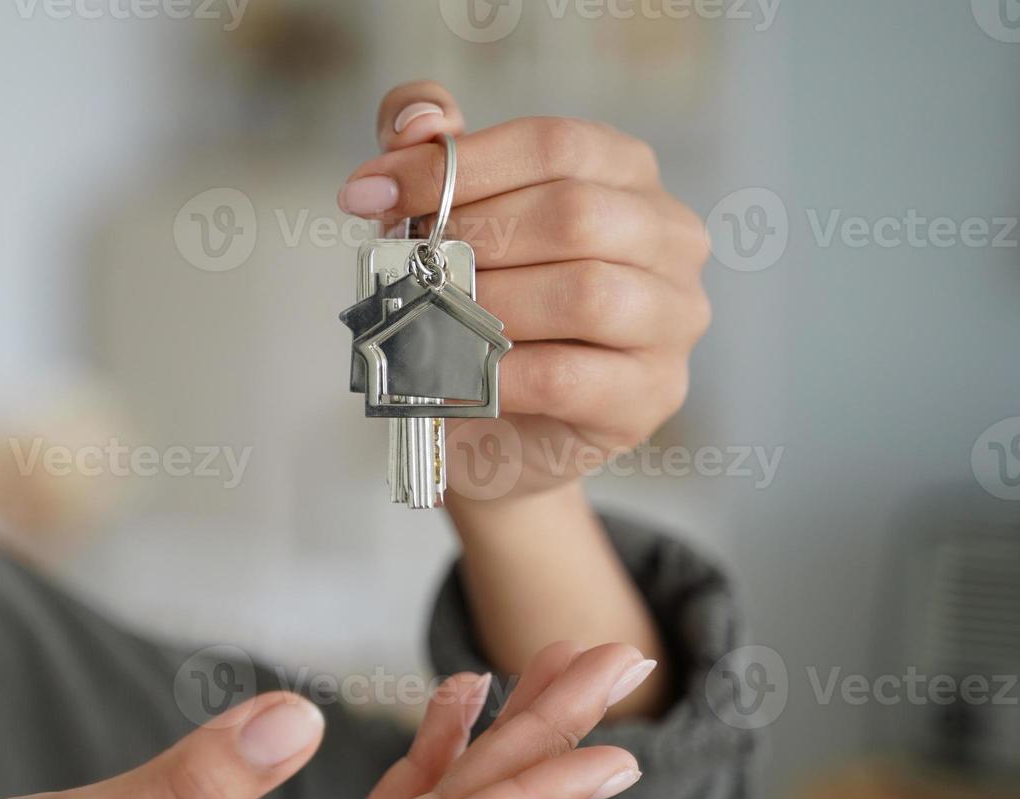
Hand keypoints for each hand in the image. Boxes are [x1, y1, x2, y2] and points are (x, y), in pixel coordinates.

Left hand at [338, 81, 711, 503]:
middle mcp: (669, 237)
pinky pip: (568, 376)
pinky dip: (498, 373)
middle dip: (471, 239)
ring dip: (488, 305)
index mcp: (626, 175)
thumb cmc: (481, 314)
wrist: (497, 430)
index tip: (369, 196)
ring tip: (429, 318)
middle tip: (404, 267)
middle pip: (574, 214)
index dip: (453, 165)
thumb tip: (418, 124)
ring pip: (584, 293)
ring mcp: (673, 317)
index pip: (552, 144)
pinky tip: (453, 373)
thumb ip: (433, 158)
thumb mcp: (449, 226)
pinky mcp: (651, 393)